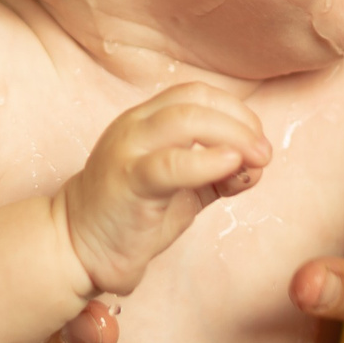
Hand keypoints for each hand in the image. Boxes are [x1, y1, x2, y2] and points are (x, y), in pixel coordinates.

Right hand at [57, 83, 270, 295]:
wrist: (78, 247)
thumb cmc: (131, 216)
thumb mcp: (184, 190)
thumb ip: (218, 174)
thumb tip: (257, 164)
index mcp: (147, 120)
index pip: (197, 95)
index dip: (235, 111)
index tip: (257, 142)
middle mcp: (135, 125)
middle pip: (196, 100)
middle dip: (240, 122)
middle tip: (265, 153)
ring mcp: (128, 150)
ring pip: (185, 120)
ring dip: (232, 136)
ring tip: (255, 160)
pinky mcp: (127, 181)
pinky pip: (170, 164)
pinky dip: (206, 161)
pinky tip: (231, 168)